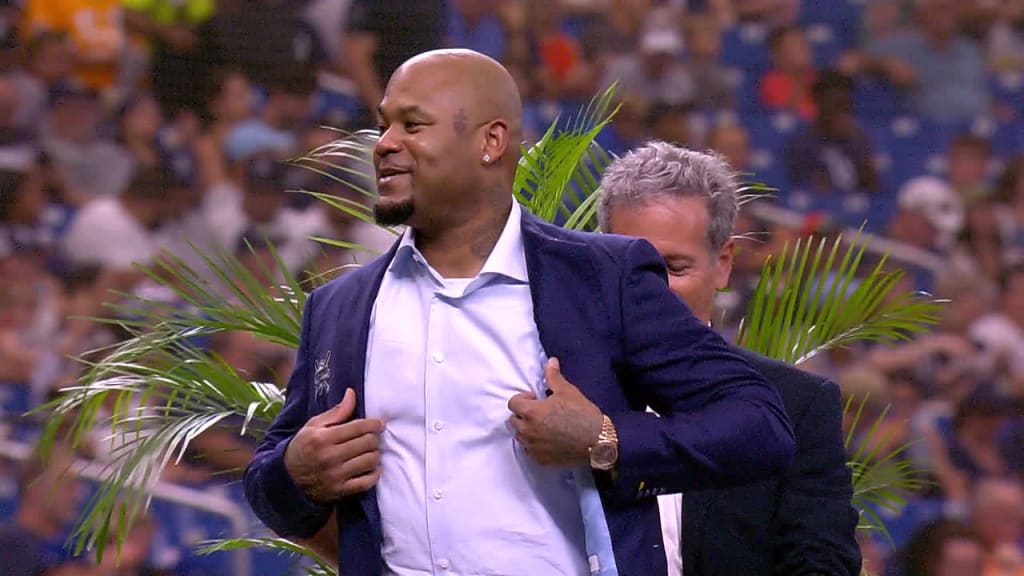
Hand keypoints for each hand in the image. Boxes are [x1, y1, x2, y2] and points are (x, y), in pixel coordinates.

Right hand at [284, 388, 383, 502]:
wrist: (288, 478)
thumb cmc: (303, 447)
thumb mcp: (313, 426)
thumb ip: (336, 412)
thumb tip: (351, 393)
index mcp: (323, 438)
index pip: (358, 427)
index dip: (373, 424)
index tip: (379, 424)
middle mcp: (330, 456)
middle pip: (367, 443)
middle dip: (373, 438)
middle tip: (372, 437)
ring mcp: (336, 475)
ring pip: (370, 461)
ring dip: (374, 454)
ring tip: (370, 451)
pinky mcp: (340, 490)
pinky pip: (367, 482)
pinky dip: (374, 474)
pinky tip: (373, 468)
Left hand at [508, 358, 602, 466]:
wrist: (598, 442)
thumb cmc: (583, 414)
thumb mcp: (568, 392)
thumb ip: (554, 377)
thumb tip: (550, 361)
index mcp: (531, 412)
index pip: (513, 403)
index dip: (523, 398)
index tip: (536, 398)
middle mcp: (528, 431)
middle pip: (513, 420)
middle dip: (523, 414)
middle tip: (540, 412)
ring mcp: (533, 447)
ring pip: (520, 436)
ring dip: (527, 429)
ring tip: (544, 426)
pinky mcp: (540, 460)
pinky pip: (530, 450)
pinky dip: (535, 444)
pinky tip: (550, 440)